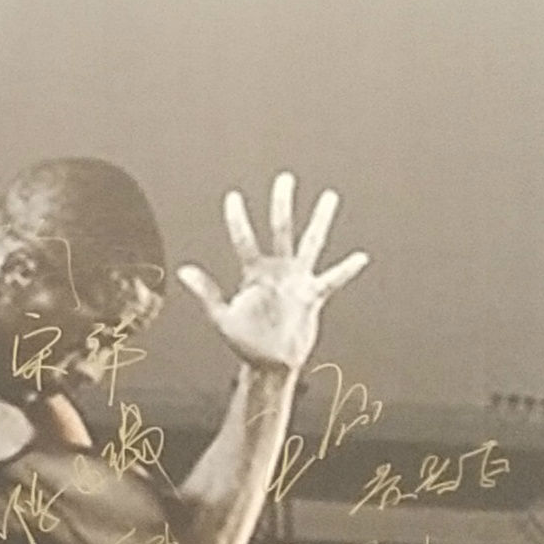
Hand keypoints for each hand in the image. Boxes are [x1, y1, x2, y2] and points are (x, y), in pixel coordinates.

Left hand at [176, 171, 367, 376]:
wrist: (269, 363)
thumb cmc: (244, 341)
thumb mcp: (221, 317)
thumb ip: (206, 293)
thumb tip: (184, 271)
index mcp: (252, 274)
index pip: (244, 239)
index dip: (237, 219)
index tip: (233, 196)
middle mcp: (276, 271)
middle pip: (280, 230)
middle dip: (281, 205)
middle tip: (285, 179)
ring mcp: (296, 280)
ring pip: (310, 243)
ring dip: (319, 220)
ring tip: (328, 197)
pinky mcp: (312, 295)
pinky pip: (332, 278)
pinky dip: (345, 269)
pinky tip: (360, 257)